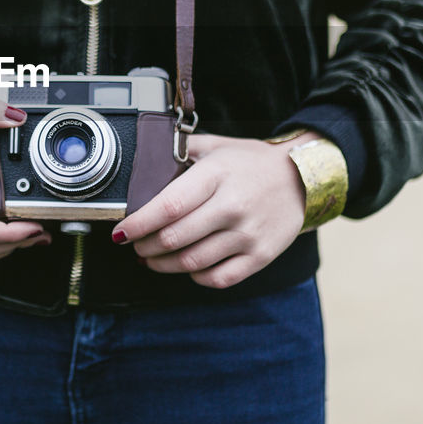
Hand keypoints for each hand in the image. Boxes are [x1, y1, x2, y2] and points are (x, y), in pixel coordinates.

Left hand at [111, 131, 327, 288]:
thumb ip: (180, 150)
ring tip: (151, 258)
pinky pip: (218, 278)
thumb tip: (142, 157)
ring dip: (163, 264)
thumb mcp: (216, 146)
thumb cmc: (252, 162)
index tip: (121, 231)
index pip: (168, 206)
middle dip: (145, 246)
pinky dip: (195, 277)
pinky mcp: (261, 256)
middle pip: (175, 238)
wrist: (302, 178)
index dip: (139, 224)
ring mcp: (248, 234)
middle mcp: (232, 206)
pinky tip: (186, 267)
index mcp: (217, 175)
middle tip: (134, 244)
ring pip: (192, 262)